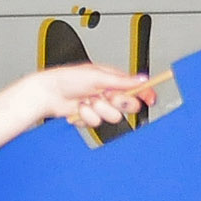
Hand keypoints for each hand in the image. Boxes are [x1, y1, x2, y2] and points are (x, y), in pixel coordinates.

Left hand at [25, 63, 157, 129]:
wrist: (49, 93)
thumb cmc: (68, 78)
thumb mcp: (98, 76)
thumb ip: (121, 81)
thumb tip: (142, 79)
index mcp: (113, 79)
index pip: (136, 88)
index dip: (145, 94)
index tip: (151, 99)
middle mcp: (108, 93)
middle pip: (128, 105)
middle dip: (118, 103)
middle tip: (106, 97)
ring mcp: (99, 106)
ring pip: (112, 117)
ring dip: (99, 110)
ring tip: (87, 101)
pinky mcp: (90, 117)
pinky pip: (96, 123)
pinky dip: (87, 116)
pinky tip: (78, 108)